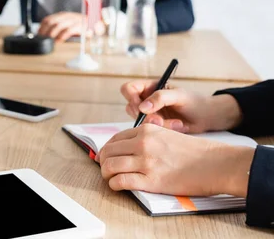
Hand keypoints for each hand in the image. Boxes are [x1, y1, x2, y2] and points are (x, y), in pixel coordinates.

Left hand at [38, 12, 84, 42]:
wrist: (95, 24)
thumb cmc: (79, 26)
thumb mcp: (67, 25)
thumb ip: (57, 28)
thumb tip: (45, 35)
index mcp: (62, 15)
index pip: (47, 19)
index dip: (41, 28)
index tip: (38, 35)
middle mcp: (67, 16)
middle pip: (51, 22)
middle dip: (45, 31)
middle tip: (43, 39)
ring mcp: (73, 20)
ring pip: (59, 25)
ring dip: (52, 34)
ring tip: (49, 41)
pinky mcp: (80, 26)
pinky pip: (68, 30)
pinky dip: (62, 36)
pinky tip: (58, 41)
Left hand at [96, 124, 253, 197]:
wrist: (216, 164)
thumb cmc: (195, 152)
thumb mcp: (168, 135)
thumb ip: (148, 138)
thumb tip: (129, 147)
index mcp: (146, 131)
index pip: (115, 139)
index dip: (107, 149)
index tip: (107, 156)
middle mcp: (143, 144)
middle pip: (109, 151)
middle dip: (103, 161)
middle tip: (106, 169)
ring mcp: (146, 162)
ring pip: (111, 166)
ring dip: (106, 174)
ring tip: (110, 178)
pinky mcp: (151, 180)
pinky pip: (121, 181)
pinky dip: (115, 185)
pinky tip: (117, 186)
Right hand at [121, 80, 242, 133]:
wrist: (208, 118)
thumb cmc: (195, 102)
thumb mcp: (179, 96)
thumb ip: (160, 98)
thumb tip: (142, 107)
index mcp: (149, 87)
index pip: (128, 89)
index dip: (130, 98)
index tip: (141, 108)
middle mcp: (146, 100)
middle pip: (131, 108)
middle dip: (145, 117)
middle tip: (159, 121)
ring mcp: (151, 115)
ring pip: (141, 122)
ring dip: (158, 124)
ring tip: (176, 123)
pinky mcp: (156, 127)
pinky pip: (151, 131)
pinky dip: (164, 130)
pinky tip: (178, 127)